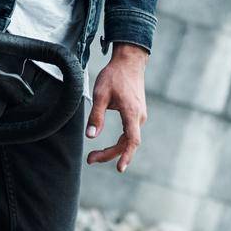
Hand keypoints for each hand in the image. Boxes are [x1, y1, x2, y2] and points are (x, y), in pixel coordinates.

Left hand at [85, 43, 148, 172]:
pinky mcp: (137, 114)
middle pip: (127, 143)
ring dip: (113, 150)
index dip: (126, 156)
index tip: (119, 168)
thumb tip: (91, 136)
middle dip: (109, 154)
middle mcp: (139, 117)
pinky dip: (119, 142)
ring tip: (94, 155)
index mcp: (131, 112)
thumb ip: (96, 116)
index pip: (132, 140)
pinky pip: (130, 133)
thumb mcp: (101, 94)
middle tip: (90, 159)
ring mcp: (139, 116)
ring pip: (128, 139)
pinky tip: (108, 146)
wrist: (129, 62)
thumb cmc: (114, 76)